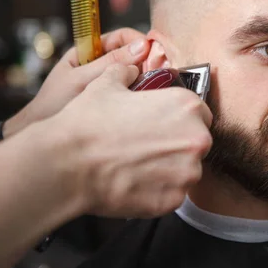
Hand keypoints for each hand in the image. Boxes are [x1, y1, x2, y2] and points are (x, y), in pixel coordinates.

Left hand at [4, 28, 150, 137]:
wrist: (45, 140)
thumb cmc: (53, 106)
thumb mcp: (82, 80)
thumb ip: (110, 63)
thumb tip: (141, 46)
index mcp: (88, 51)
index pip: (121, 37)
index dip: (139, 41)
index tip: (154, 52)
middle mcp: (101, 65)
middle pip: (132, 54)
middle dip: (147, 60)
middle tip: (159, 72)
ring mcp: (109, 82)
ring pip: (135, 73)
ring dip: (146, 77)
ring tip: (155, 86)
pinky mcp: (116, 100)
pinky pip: (134, 90)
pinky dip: (142, 92)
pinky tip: (146, 99)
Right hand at [47, 64, 212, 217]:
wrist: (67, 164)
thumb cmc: (87, 123)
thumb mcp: (107, 84)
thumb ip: (126, 72)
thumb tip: (129, 69)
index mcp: (187, 106)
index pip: (199, 113)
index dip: (180, 120)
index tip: (164, 127)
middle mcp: (197, 138)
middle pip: (197, 142)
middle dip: (177, 145)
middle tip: (148, 148)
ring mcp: (189, 171)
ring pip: (187, 170)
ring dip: (170, 169)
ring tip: (138, 167)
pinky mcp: (175, 199)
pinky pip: (173, 194)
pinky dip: (158, 191)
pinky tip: (135, 184)